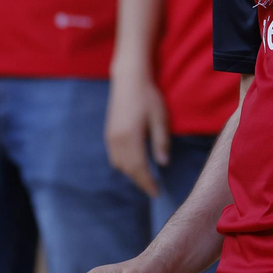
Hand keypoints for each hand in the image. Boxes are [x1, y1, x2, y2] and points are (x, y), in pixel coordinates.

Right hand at [105, 70, 169, 197]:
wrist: (128, 80)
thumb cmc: (148, 96)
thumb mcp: (159, 117)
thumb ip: (161, 141)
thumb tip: (163, 164)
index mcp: (131, 137)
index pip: (139, 168)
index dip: (147, 183)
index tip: (156, 193)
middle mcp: (117, 140)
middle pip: (128, 169)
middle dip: (140, 181)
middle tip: (153, 190)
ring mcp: (110, 137)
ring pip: (119, 165)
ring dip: (132, 174)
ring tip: (146, 178)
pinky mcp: (108, 133)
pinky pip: (114, 157)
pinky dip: (124, 165)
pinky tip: (134, 164)